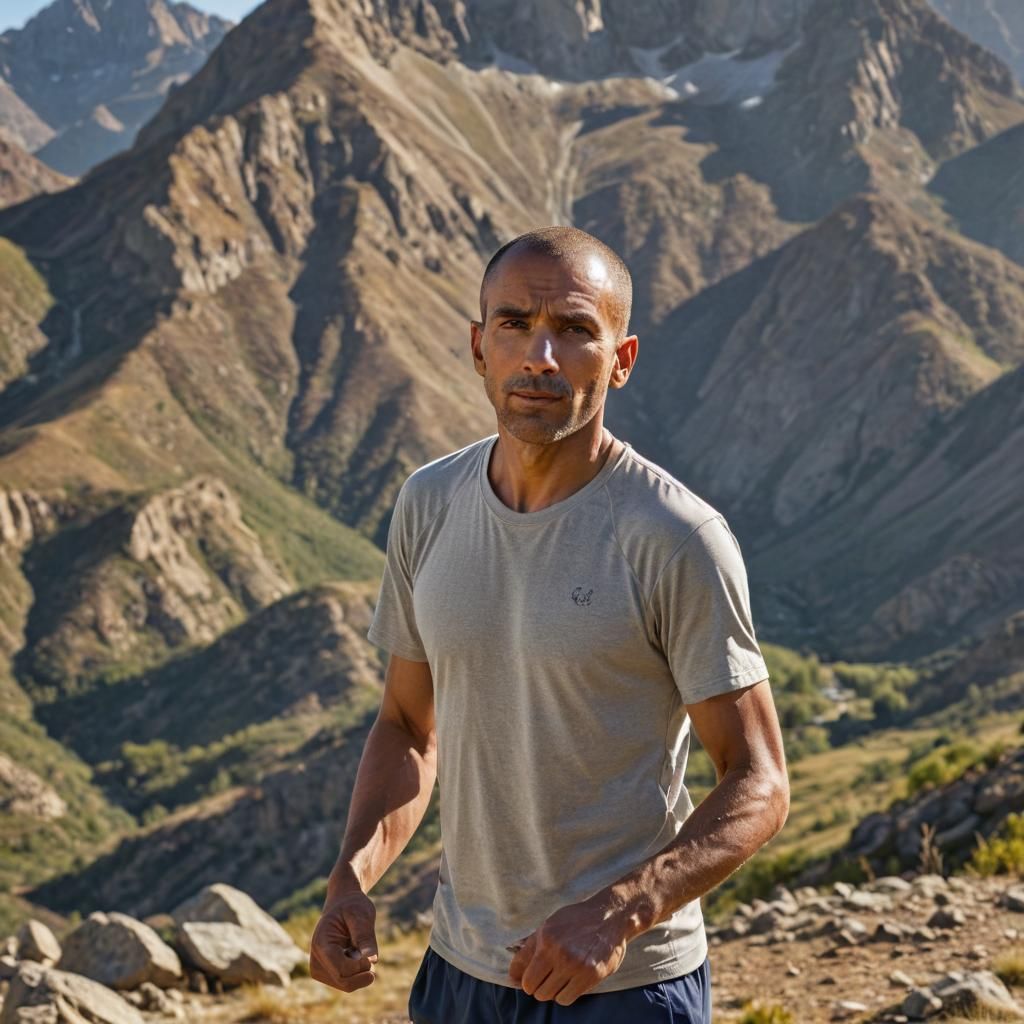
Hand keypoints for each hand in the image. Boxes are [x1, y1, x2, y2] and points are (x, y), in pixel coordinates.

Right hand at [309, 890, 378, 992]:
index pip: (341, 969)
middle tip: (372, 956)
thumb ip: (365, 936)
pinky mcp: (327, 974)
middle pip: (344, 982)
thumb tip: (373, 959)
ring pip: (346, 985)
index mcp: (321, 944)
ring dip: (360, 972)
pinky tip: (355, 955)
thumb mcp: (361, 914)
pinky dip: (358, 972)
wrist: (343, 904)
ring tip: (359, 949)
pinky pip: (347, 982)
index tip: (372, 956)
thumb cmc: (352, 906)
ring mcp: (320, 970)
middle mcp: (316, 961)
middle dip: (362, 973)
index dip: (360, 967)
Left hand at [507, 893, 630, 1005]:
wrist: (609, 916)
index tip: (528, 979)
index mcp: (545, 938)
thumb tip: (512, 975)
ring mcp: (576, 965)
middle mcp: (559, 953)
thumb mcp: (548, 926)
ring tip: (559, 977)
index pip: (523, 975)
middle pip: (534, 989)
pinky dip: (564, 994)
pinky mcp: (591, 975)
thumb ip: (529, 949)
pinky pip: (566, 998)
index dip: (523, 980)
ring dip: (551, 990)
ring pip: (550, 995)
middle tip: (546, 977)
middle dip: (537, 986)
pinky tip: (570, 981)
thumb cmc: (576, 920)